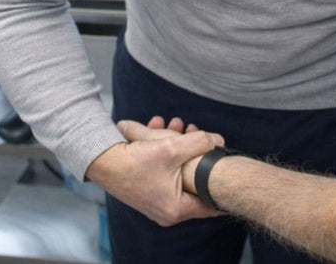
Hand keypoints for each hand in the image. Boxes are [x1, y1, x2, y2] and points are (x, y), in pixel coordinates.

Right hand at [84, 119, 222, 226]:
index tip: (235, 175)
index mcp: (177, 209)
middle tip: (196, 132)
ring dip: (180, 148)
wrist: (101, 162)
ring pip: (179, 174)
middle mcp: (168, 211)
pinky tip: (161, 129)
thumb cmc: (134, 160)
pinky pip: (166, 174)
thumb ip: (200, 143)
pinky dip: (167, 154)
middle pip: (194, 183)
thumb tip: (219, 140)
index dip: (223, 187)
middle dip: (197, 154)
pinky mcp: (149, 192)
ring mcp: (158, 203)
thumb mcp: (172, 148)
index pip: (211, 203)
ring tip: (176, 124)